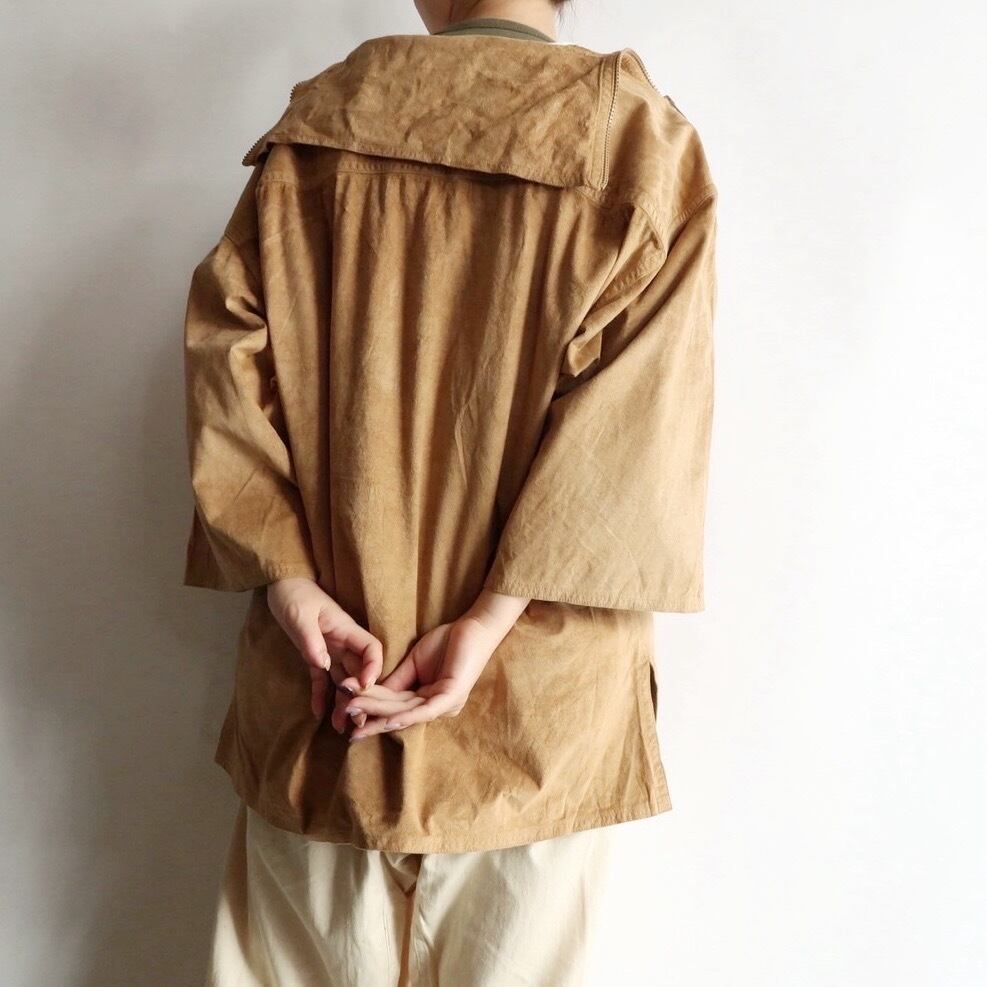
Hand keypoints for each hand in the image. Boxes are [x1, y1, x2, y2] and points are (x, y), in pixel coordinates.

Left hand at [266, 577, 382, 721]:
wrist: (281, 583)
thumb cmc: (293, 594)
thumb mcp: (300, 616)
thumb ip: (312, 641)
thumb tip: (324, 666)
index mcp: (345, 629)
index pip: (371, 650)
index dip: (373, 668)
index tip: (365, 687)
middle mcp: (342, 642)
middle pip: (358, 671)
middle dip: (361, 696)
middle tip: (357, 721)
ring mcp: (329, 649)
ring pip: (342, 679)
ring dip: (343, 702)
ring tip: (340, 726)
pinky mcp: (314, 654)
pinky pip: (321, 679)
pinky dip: (320, 695)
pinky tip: (319, 713)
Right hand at [341, 590, 528, 740]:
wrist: (475, 626)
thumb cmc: (448, 642)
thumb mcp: (414, 662)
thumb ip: (396, 680)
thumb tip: (370, 694)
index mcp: (427, 700)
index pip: (392, 706)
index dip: (369, 707)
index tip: (345, 710)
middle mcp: (436, 707)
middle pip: (396, 713)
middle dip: (369, 716)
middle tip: (344, 723)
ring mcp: (446, 703)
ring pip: (406, 712)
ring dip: (378, 714)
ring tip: (355, 715)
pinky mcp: (453, 694)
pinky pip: (426, 709)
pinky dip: (406, 716)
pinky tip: (388, 721)